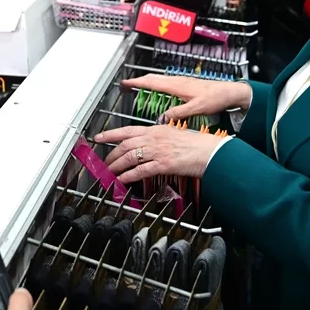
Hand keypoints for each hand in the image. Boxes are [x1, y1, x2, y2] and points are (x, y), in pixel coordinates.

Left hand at [94, 124, 222, 183]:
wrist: (210, 151)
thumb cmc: (196, 143)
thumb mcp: (173, 134)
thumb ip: (158, 137)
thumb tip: (146, 143)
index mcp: (156, 129)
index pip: (128, 130)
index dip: (111, 134)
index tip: (99, 137)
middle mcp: (154, 138)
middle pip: (125, 145)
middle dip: (111, 154)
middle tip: (104, 162)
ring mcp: (158, 151)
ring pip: (130, 157)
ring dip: (117, 166)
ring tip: (110, 173)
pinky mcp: (163, 164)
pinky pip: (141, 170)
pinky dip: (129, 176)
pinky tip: (123, 180)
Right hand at [120, 75, 250, 122]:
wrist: (229, 92)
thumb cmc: (215, 98)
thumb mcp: (196, 108)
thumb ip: (178, 113)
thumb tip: (162, 118)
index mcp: (177, 85)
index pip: (151, 82)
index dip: (136, 82)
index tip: (125, 83)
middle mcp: (177, 81)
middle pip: (153, 78)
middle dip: (138, 80)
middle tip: (127, 85)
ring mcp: (181, 82)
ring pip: (159, 79)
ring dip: (147, 82)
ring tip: (138, 86)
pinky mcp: (185, 84)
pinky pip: (165, 82)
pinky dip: (156, 84)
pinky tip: (158, 91)